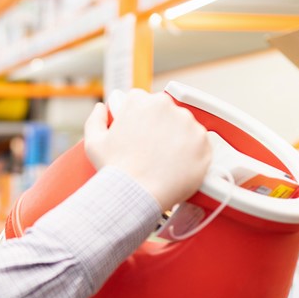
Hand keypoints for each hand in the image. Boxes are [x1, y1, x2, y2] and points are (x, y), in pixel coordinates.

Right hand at [83, 89, 211, 210]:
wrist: (137, 196)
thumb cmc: (115, 171)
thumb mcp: (94, 143)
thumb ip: (95, 120)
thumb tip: (102, 108)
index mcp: (141, 101)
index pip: (143, 102)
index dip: (140, 119)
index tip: (140, 135)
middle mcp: (167, 106)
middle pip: (167, 113)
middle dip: (161, 128)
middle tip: (152, 151)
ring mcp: (189, 124)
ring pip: (185, 128)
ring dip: (179, 140)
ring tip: (165, 162)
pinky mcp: (204, 143)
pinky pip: (201, 145)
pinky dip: (193, 156)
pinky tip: (179, 168)